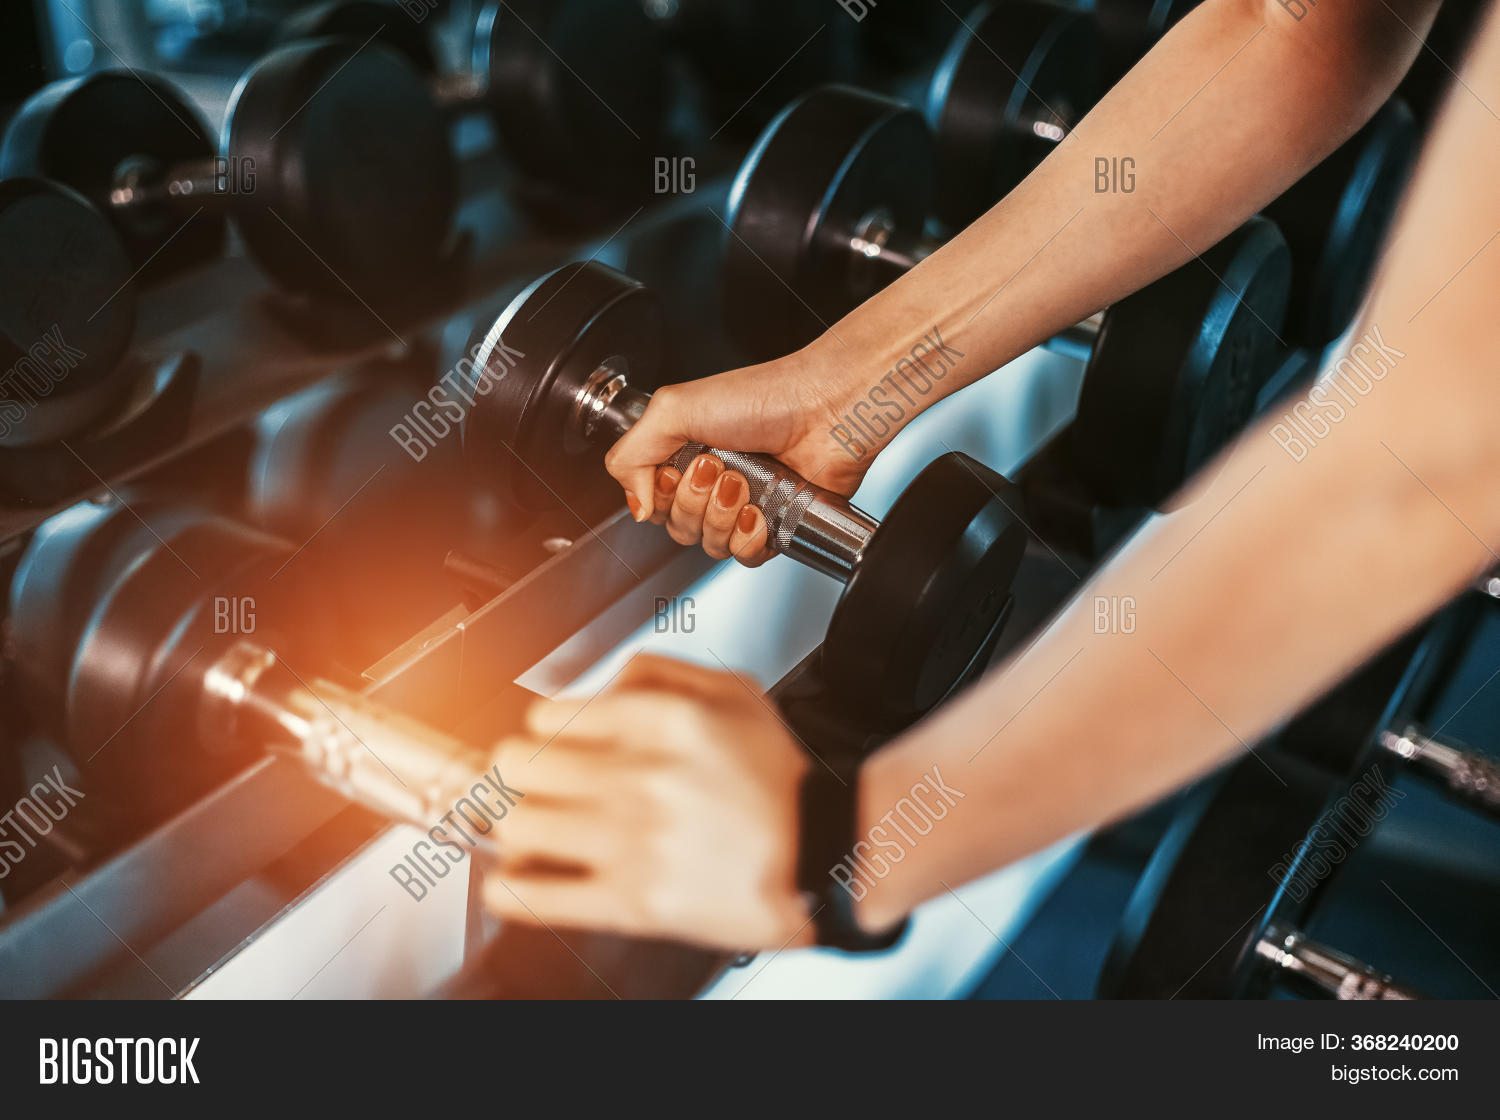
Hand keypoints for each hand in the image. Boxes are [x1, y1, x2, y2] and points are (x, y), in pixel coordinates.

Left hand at [482, 654, 814, 950]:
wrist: (823, 858)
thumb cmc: (781, 783)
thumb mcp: (736, 692)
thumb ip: (659, 670)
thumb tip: (594, 686)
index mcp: (663, 721)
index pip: (545, 716)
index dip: (543, 730)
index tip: (551, 744)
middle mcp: (642, 777)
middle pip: (516, 767)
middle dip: (517, 774)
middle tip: (530, 784)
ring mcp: (632, 842)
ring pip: (514, 826)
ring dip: (514, 827)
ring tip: (531, 829)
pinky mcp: (632, 902)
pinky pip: (533, 896)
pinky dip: (511, 888)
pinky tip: (522, 879)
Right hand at [604, 342, 874, 564]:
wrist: (825, 409)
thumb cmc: (763, 397)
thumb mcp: (673, 408)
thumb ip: (630, 454)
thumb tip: (634, 505)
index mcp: (684, 453)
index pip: (650, 501)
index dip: (658, 493)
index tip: (674, 468)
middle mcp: (712, 482)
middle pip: (676, 527)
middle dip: (692, 500)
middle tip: (716, 465)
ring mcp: (744, 505)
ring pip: (709, 544)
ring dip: (722, 515)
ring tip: (742, 481)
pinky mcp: (775, 526)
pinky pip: (745, 557)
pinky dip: (749, 537)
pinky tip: (759, 511)